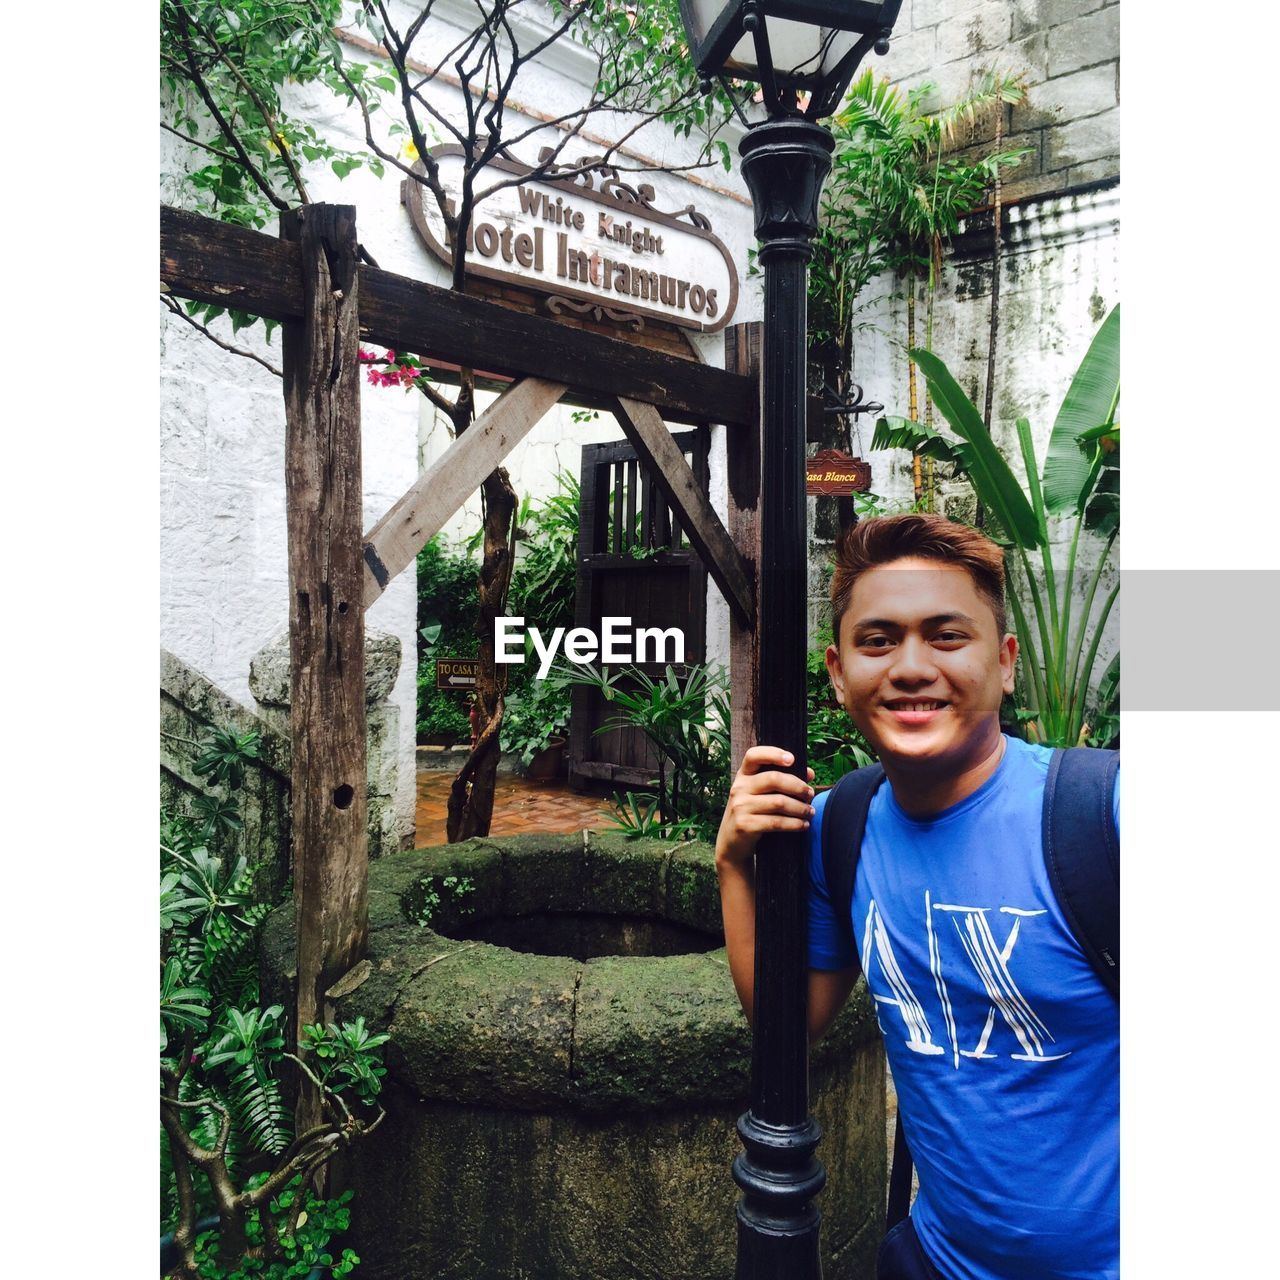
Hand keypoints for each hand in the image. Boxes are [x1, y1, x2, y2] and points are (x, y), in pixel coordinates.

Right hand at [715, 746, 815, 869]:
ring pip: (779, 802)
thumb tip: (810, 774)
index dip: (773, 753)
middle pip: (773, 778)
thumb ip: (781, 782)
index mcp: (743, 776)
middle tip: (810, 794)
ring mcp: (740, 807)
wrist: (731, 844)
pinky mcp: (745, 825)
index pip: (753, 756)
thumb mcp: (759, 795)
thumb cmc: (751, 814)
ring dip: (800, 808)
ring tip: (810, 812)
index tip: (792, 759)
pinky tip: (803, 825)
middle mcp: (739, 788)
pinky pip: (776, 822)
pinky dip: (794, 824)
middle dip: (798, 786)